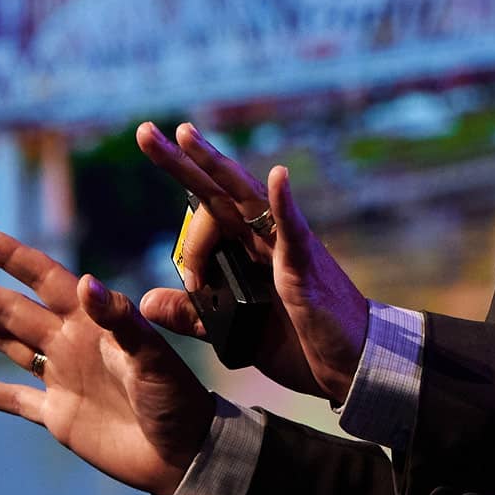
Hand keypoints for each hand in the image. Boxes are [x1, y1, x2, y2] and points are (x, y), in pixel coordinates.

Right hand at [0, 224, 213, 494]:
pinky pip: (15, 399)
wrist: (183, 452)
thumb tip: (85, 281)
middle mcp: (71, 342)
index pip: (44, 278)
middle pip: (11, 310)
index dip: (10, 256)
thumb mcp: (151, 354)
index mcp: (92, 320)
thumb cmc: (176, 396)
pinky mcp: (58, 416)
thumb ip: (120, 319)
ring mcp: (62, 377)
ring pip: (8, 344)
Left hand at [136, 122, 369, 404]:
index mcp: (248, 247)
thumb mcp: (232, 329)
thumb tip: (147, 301)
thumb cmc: (300, 341)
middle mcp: (264, 236)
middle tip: (144, 132)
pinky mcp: (307, 266)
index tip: (193, 284)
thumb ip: (193, 314)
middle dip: (181, 161)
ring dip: (215, 164)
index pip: (209, 219)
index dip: (192, 247)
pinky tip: (278, 176)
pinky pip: (295, 230)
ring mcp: (286, 246)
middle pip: (218, 190)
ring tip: (185, 136)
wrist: (350, 362)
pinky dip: (285, 202)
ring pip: (245, 196)